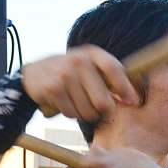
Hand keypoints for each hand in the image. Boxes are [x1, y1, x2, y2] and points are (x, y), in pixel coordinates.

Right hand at [21, 45, 136, 120]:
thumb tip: (133, 100)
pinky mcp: (52, 88)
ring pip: (88, 111)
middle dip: (103, 110)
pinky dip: (71, 113)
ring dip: (85, 113)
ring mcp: (64, 74)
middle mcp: (79, 60)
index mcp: (93, 53)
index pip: (114, 69)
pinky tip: (64, 102)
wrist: (34, 74)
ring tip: (78, 102)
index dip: (125, 88)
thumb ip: (113, 79)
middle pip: (103, 101)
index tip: (132, 102)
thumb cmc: (73, 74)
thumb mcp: (92, 68)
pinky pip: (72, 113)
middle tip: (97, 107)